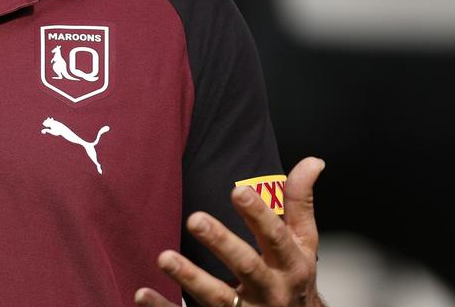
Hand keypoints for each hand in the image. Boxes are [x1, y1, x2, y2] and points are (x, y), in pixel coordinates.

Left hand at [135, 157, 324, 306]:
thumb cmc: (294, 278)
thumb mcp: (305, 243)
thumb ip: (300, 203)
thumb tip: (313, 161)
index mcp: (289, 265)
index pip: (275, 236)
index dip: (259, 215)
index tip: (238, 191)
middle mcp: (269, 289)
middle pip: (246, 266)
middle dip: (222, 243)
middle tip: (195, 219)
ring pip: (216, 296)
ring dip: (190, 278)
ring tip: (164, 257)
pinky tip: (142, 293)